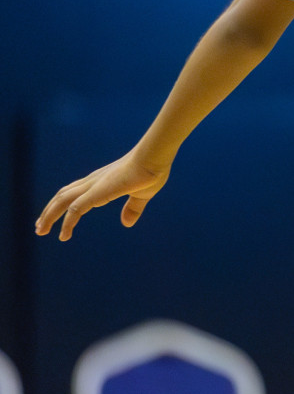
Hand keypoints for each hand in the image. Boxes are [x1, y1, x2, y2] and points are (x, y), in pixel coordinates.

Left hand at [35, 151, 170, 241]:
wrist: (154, 158)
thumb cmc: (151, 170)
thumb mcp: (142, 194)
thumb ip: (133, 208)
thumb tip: (127, 223)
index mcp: (102, 180)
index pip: (74, 191)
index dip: (62, 204)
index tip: (55, 218)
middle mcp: (93, 181)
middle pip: (62, 195)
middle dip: (49, 211)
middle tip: (40, 227)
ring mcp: (93, 186)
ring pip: (62, 201)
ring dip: (49, 216)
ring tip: (41, 230)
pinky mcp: (97, 192)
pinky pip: (75, 210)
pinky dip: (66, 223)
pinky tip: (64, 235)